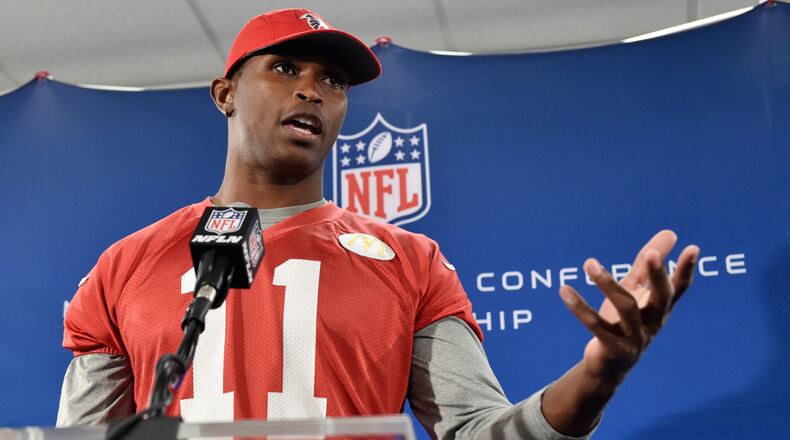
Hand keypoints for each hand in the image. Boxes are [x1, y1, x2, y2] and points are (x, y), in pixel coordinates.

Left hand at [559, 230, 699, 381]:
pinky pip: (596, 326)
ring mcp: (636, 338)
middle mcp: (653, 323)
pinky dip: (579, 308)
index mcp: (660, 308)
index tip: (693, 248)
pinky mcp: (614, 349)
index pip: (678, 288)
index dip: (686, 270)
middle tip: (651, 254)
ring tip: (589, 263)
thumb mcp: (635, 290)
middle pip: (661, 298)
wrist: (607, 366)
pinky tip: (564, 290)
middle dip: (658, 276)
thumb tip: (671, 233)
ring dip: (607, 283)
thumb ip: (646, 264)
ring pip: (626, 308)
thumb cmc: (623, 322)